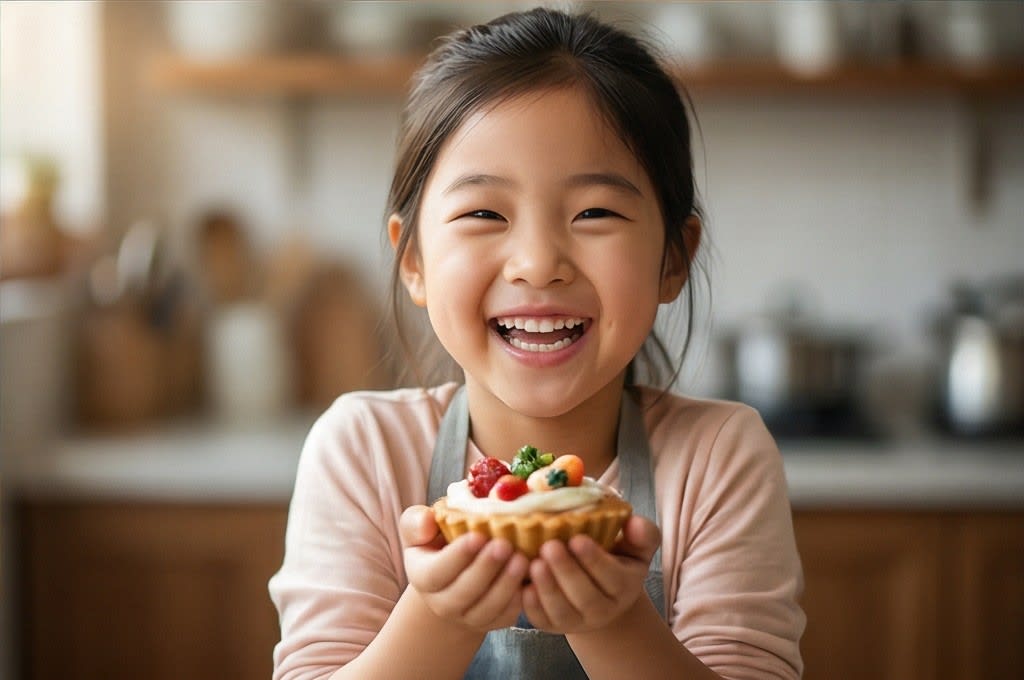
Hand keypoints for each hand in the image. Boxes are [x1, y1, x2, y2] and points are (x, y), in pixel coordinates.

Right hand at [400, 505, 528, 632]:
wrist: (455, 576)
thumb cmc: (439, 543)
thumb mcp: (420, 530)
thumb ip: (417, 523)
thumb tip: (427, 522)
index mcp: (422, 577)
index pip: (436, 572)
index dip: (457, 557)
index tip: (478, 536)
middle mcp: (442, 603)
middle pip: (463, 593)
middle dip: (485, 569)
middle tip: (505, 545)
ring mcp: (468, 617)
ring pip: (487, 608)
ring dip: (506, 584)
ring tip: (522, 559)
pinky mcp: (492, 622)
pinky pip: (505, 617)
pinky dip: (519, 599)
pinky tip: (530, 577)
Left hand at [522, 515, 659, 633]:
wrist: (598, 592)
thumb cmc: (615, 560)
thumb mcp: (635, 547)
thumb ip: (642, 534)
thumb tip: (634, 523)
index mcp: (624, 587)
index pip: (612, 578)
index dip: (594, 560)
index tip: (577, 539)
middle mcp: (603, 609)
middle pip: (585, 596)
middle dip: (566, 572)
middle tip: (549, 546)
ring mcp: (577, 620)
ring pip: (562, 611)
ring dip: (547, 588)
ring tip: (534, 563)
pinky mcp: (553, 625)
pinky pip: (542, 620)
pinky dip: (532, 606)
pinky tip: (523, 586)